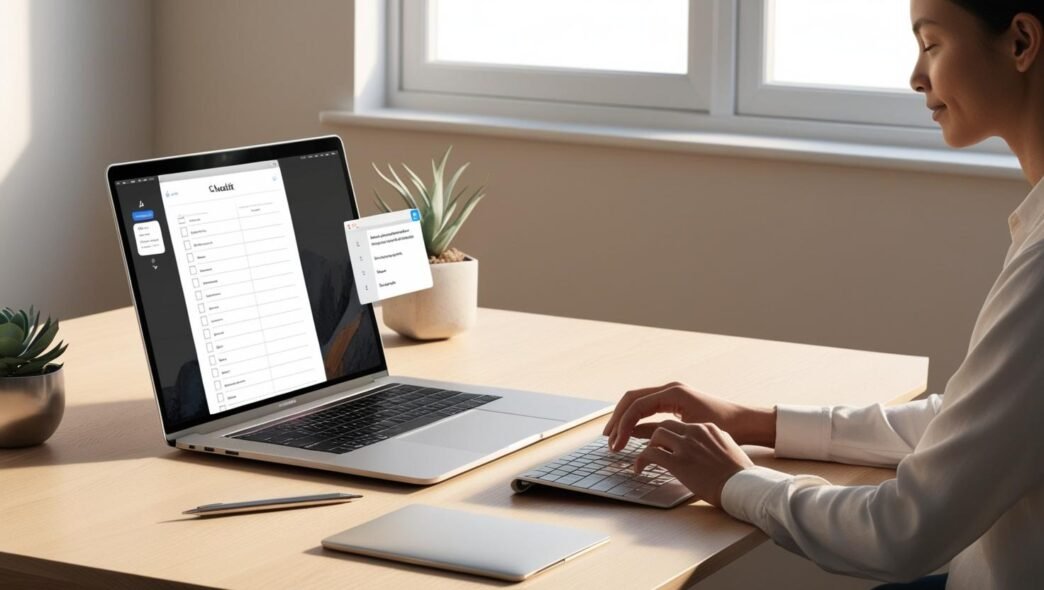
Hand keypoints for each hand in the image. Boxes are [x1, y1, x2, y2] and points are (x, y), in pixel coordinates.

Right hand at [603, 381, 774, 451]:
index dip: (623, 426)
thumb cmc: (724, 426)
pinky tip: (630, 433)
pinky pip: (647, 407)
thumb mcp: (691, 432)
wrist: (745, 422)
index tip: (617, 445)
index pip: (636, 406)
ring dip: (624, 419)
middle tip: (608, 440)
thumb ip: (662, 433)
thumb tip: (638, 439)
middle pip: (631, 399)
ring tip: (614, 438)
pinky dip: (636, 419)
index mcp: (673, 392)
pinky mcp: (674, 401)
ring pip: (637, 402)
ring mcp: (671, 393)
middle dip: (617, 419)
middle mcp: (669, 388)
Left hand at [633, 420, 753, 506]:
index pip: (682, 425)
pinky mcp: (678, 461)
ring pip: (656, 434)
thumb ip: (715, 444)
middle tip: (649, 447)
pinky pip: (651, 454)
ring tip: (645, 459)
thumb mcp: (729, 449)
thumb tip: (707, 449)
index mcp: (708, 428)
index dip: (671, 435)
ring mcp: (686, 446)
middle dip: (655, 436)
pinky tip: (639, 469)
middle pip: (666, 425)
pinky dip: (641, 460)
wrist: (744, 486)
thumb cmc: (740, 475)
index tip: (664, 443)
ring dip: (648, 447)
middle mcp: (696, 432)